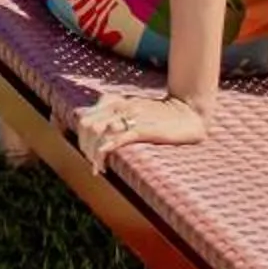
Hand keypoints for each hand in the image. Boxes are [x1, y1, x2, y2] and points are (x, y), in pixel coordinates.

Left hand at [73, 92, 208, 172]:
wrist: (187, 112)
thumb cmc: (161, 114)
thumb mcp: (135, 108)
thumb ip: (116, 114)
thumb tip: (98, 130)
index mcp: (115, 101)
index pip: (84, 117)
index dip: (80, 137)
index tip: (86, 152)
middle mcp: (119, 106)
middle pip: (86, 125)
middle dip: (84, 146)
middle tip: (92, 161)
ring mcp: (129, 117)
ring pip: (95, 132)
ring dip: (91, 153)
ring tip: (98, 167)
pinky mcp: (141, 130)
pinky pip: (113, 141)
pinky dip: (102, 155)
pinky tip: (103, 167)